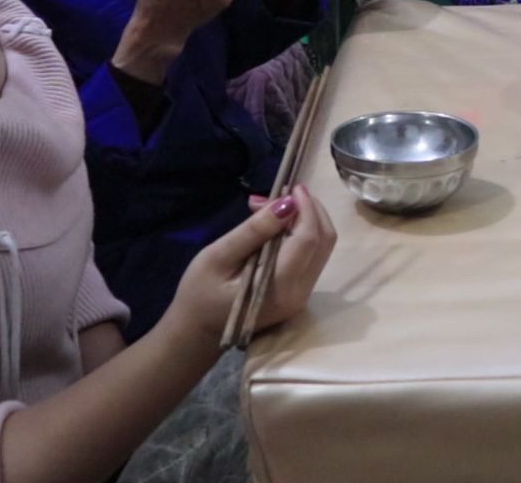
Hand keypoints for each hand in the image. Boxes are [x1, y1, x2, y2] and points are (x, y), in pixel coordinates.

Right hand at [166, 183, 335, 341]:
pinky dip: (302, 234)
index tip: (292, 187)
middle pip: (324, 241)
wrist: (197, 333)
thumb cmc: (199, 295)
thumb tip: (286, 203)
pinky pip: (312, 256)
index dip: (306, 208)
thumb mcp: (217, 257)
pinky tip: (278, 224)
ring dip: (307, 220)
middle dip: (311, 209)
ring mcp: (302, 296)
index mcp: (279, 287)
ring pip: (323, 248)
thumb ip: (253, 231)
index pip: (309, 239)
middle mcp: (299, 293)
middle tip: (282, 192)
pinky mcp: (299, 293)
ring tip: (275, 205)